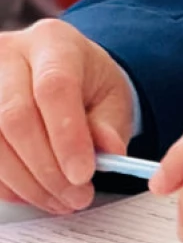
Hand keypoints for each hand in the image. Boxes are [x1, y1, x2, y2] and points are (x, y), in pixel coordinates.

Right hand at [0, 19, 132, 213]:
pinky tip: (34, 193)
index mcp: (52, 41)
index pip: (54, 87)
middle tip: (77, 196)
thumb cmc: (86, 83)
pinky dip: (9, 185)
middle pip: (16, 118)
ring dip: (28, 183)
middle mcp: (9, 56)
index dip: (67, 136)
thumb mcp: (112, 95)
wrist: (62, 74)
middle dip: (47, 168)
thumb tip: (109, 152)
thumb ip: (110, 123)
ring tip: (61, 200)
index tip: (84, 174)